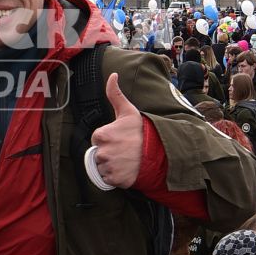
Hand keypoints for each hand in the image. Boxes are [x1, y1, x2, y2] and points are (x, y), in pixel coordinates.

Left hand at [87, 73, 145, 189]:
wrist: (159, 152)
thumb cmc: (141, 131)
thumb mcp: (128, 111)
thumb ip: (115, 94)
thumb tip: (113, 75)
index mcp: (101, 135)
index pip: (97, 139)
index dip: (108, 139)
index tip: (120, 139)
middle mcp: (102, 152)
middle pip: (98, 154)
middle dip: (108, 153)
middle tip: (124, 150)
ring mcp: (108, 167)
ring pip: (102, 167)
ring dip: (111, 165)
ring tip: (125, 160)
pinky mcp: (114, 179)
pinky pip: (108, 179)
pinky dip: (115, 176)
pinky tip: (126, 169)